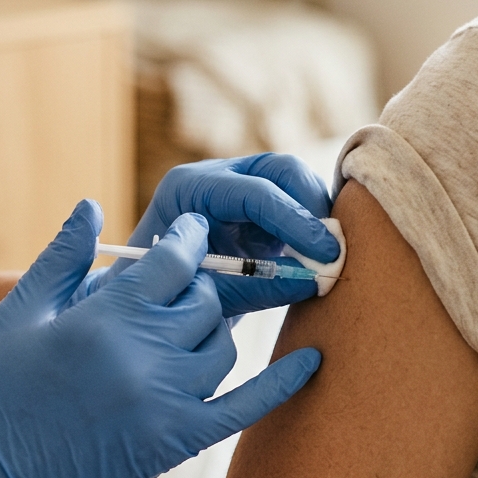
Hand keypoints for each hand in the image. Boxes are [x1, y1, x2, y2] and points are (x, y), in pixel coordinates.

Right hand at [0, 202, 320, 477]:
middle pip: (206, 299)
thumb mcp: (18, 314)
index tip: (189, 236)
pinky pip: (247, 406)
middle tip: (183, 288)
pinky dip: (283, 383)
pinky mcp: (180, 442)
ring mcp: (167, 401)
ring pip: (224, 346)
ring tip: (189, 328)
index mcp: (105, 315)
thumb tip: (92, 204)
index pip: (174, 260)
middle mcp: (145, 354)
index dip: (185, 242)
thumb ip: (63, 257)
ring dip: (214, 331)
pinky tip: (313, 361)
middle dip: (197, 288)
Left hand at [76, 154, 341, 317]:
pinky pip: (298, 204)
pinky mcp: (259, 207)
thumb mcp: (212, 298)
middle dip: (313, 208)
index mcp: (188, 189)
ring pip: (297, 183)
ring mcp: (239, 187)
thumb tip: (317, 280)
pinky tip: (317, 260)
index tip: (324, 253)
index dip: (295, 220)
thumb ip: (261, 286)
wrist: (143, 306)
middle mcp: (216, 177)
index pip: (254, 191)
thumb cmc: (165, 303)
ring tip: (328, 260)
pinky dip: (312, 229)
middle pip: (283, 170)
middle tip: (334, 252)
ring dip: (317, 218)